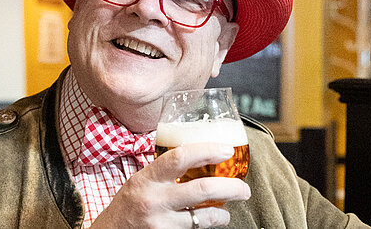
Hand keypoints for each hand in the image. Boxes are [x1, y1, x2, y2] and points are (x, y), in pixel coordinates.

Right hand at [90, 143, 250, 228]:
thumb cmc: (126, 205)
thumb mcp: (139, 181)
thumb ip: (163, 171)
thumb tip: (197, 154)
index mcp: (147, 178)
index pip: (180, 157)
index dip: (207, 150)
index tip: (226, 150)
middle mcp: (154, 199)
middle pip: (202, 189)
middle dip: (230, 187)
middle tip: (243, 188)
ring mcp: (160, 223)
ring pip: (203, 218)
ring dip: (221, 214)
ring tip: (226, 211)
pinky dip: (207, 226)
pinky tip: (211, 222)